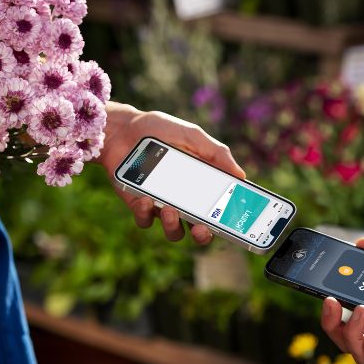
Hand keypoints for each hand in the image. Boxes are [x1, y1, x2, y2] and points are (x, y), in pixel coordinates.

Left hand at [95, 102, 245, 244]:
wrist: (123, 128)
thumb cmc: (160, 130)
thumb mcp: (192, 136)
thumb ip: (217, 153)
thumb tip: (241, 175)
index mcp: (201, 186)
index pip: (219, 211)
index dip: (228, 221)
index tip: (233, 222)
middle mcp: (184, 201)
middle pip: (199, 229)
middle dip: (202, 235)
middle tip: (201, 228)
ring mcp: (161, 205)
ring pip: (173, 231)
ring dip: (173, 226)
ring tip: (170, 210)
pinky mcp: (138, 205)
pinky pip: (145, 220)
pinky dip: (145, 213)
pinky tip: (144, 198)